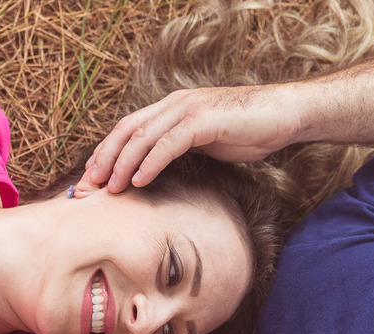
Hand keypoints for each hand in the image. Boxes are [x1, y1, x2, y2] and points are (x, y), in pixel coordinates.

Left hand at [82, 84, 301, 191]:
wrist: (283, 115)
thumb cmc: (248, 130)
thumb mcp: (206, 142)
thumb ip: (181, 148)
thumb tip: (159, 170)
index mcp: (172, 109)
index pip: (129, 128)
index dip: (107, 151)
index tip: (92, 177)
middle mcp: (174, 105)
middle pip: (127, 130)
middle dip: (105, 158)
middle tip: (89, 185)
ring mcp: (187, 110)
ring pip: (142, 137)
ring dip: (122, 164)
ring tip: (110, 188)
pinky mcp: (202, 121)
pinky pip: (168, 144)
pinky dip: (150, 163)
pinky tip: (138, 181)